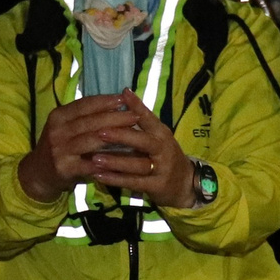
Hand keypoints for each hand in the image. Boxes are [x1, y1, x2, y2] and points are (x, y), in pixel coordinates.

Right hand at [17, 94, 141, 201]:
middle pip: (91, 121)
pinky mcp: (64, 168)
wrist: (37, 174)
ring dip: (114, 136)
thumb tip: (115, 103)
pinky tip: (123, 159)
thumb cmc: (59, 147)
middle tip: (135, 115)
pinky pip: (90, 164)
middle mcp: (57, 130)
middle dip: (115, 117)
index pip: (84, 104)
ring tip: (132, 133)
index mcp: (59, 116)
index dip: (105, 101)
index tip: (124, 98)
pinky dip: (107, 161)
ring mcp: (60, 150)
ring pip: (92, 139)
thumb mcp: (65, 128)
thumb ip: (84, 117)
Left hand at [87, 91, 196, 208]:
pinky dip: (116, 180)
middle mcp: (163, 149)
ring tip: (95, 159)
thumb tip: (123, 94)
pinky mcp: (157, 186)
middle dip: (122, 136)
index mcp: (161, 133)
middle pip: (143, 141)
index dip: (137, 106)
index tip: (122, 95)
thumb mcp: (156, 135)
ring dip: (116, 162)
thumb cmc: (164, 155)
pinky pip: (134, 183)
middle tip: (100, 132)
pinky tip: (99, 176)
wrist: (185, 183)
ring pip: (137, 164)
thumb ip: (141, 119)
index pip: (149, 118)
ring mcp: (161, 168)